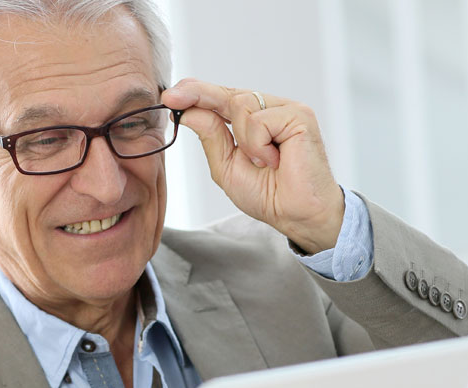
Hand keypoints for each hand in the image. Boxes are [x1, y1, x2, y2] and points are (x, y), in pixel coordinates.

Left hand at [162, 79, 344, 252]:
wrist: (297, 214)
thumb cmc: (268, 194)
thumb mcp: (226, 166)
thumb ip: (211, 137)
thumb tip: (189, 111)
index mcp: (252, 120)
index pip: (220, 98)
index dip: (194, 93)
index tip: (168, 96)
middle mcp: (269, 109)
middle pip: (226, 93)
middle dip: (199, 95)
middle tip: (172, 98)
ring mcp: (286, 110)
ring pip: (241, 105)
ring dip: (242, 140)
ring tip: (263, 162)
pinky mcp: (299, 115)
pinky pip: (259, 120)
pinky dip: (258, 144)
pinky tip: (275, 160)